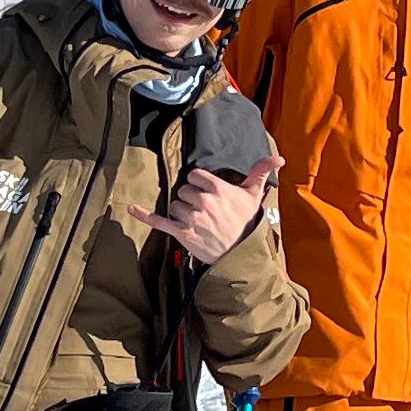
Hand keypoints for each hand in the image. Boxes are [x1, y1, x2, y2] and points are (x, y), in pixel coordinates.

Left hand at [145, 155, 275, 262]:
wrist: (241, 253)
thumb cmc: (246, 222)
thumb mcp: (255, 195)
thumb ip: (262, 171)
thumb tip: (279, 157)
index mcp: (218, 189)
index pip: (195, 175)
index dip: (199, 183)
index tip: (207, 192)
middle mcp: (203, 202)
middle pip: (184, 191)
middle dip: (191, 199)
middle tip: (206, 211)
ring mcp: (191, 218)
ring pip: (175, 205)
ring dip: (182, 212)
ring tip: (198, 222)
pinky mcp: (182, 233)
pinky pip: (159, 221)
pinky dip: (144, 215)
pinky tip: (131, 208)